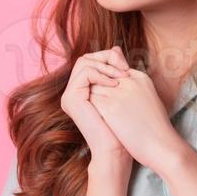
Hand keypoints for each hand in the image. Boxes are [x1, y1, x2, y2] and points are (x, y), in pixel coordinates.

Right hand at [60, 46, 132, 173]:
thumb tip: (116, 47)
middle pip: (85, 58)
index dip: (109, 57)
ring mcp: (69, 96)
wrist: (118, 148)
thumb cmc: (123, 126)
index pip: (91, 61)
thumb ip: (115, 71)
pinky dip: (101, 73)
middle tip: (124, 69)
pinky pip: (84, 73)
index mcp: (83, 91)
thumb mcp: (120, 91)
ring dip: (105, 65)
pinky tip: (115, 84)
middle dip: (106, 58)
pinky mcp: (70, 98)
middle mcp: (73, 92)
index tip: (127, 67)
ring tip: (121, 77)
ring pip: (84, 62)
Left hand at [88, 64, 188, 172]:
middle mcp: (129, 82)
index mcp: (140, 78)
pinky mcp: (110, 108)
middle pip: (101, 76)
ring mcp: (119, 94)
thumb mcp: (149, 99)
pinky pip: (90, 99)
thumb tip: (117, 91)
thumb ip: (133, 90)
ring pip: (93, 87)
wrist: (162, 147)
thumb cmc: (157, 128)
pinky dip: (90, 107)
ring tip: (95, 112)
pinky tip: (95, 118)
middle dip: (97, 89)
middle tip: (97, 104)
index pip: (114, 71)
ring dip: (92, 98)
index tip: (109, 97)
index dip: (108, 85)